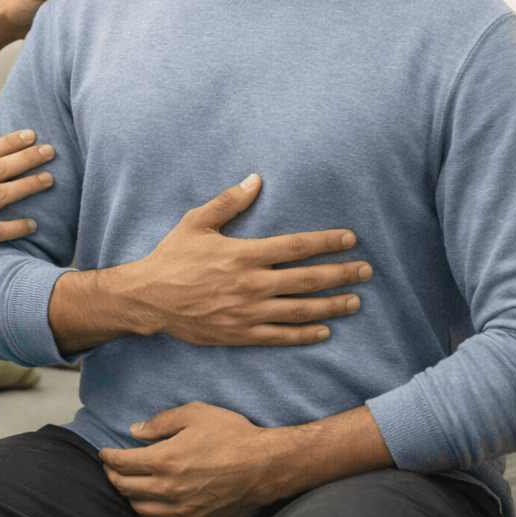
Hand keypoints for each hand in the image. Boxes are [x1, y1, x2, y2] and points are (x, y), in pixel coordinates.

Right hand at [99, 174, 372, 346]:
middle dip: (341, 274)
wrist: (149, 298)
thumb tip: (256, 180)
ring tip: (355, 302)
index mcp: (244, 254)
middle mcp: (251, 284)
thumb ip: (229, 202)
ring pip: (300, 310)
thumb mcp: (196, 222)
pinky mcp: (240, 334)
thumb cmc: (172, 257)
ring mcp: (248, 312)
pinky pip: (280, 336)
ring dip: (331, 305)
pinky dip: (304, 334)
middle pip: (307, 279)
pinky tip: (324, 331)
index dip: (326, 242)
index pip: (296, 247)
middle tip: (366, 271)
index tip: (350, 239)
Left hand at [101, 401, 280, 516]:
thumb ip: (161, 422)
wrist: (267, 467)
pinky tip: (153, 500)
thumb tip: (136, 431)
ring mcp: (183, 511)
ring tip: (129, 484)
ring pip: (141, 510)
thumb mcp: (195, 414)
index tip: (104, 453)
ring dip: (129, 497)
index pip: (122, 464)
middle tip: (111, 468)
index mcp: (165, 461)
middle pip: (126, 488)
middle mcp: (169, 490)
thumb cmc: (233, 436)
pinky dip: (151, 511)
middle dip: (113, 476)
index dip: (108, 458)